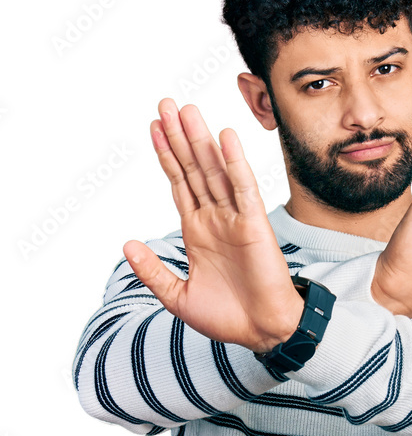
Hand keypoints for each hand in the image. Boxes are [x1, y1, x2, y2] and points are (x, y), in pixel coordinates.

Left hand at [122, 99, 303, 352]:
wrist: (261, 331)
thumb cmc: (226, 317)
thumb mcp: (177, 295)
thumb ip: (153, 270)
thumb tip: (127, 244)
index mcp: (197, 232)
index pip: (179, 184)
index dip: (165, 155)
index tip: (153, 127)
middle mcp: (215, 218)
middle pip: (193, 168)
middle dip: (178, 136)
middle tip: (165, 103)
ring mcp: (235, 218)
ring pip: (214, 170)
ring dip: (200, 139)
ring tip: (185, 109)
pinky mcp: (255, 224)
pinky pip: (243, 187)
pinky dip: (234, 162)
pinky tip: (225, 137)